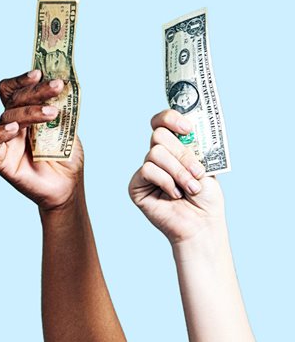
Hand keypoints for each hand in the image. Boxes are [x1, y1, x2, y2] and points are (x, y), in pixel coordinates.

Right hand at [0, 70, 83, 209]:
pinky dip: (0, 132)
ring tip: (51, 113)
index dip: (22, 80)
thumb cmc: (66, 159)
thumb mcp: (67, 128)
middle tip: (56, 87)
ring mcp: (5, 141)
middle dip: (35, 91)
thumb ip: (60, 108)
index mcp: (25, 114)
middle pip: (14, 98)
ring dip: (29, 111)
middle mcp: (12, 124)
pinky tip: (14, 129)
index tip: (39, 73)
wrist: (67, 188)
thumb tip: (61, 83)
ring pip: (7, 116)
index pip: (15, 90)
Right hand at [128, 109, 224, 243]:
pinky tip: (174, 194)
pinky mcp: (136, 185)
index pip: (162, 122)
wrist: (201, 224)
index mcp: (174, 147)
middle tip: (197, 172)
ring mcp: (146, 170)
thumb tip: (188, 129)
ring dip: (178, 171)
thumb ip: (193, 146)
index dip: (171, 118)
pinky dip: (166, 181)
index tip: (187, 129)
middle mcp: (157, 156)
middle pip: (158, 134)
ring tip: (190, 188)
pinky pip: (148, 170)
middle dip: (182, 154)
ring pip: (155, 153)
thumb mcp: (205, 166)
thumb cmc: (205, 198)